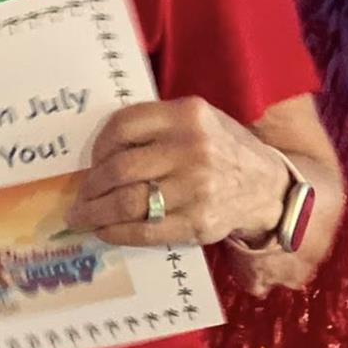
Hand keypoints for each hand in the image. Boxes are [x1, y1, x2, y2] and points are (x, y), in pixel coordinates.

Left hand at [66, 99, 288, 248]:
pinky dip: (116, 232)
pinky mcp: (198, 223)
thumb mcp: (198, 120)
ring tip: (83, 217)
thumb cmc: (222, 150)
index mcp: (187, 115)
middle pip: (120, 168)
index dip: (98, 146)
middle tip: (79, 197)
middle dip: (90, 186)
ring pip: (127, 202)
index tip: (92, 161)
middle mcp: (192, 148)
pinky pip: (144, 231)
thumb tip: (100, 153)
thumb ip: (157, 126)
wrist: (269, 187)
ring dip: (96, 213)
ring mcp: (196, 188)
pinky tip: (106, 231)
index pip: (123, 125)